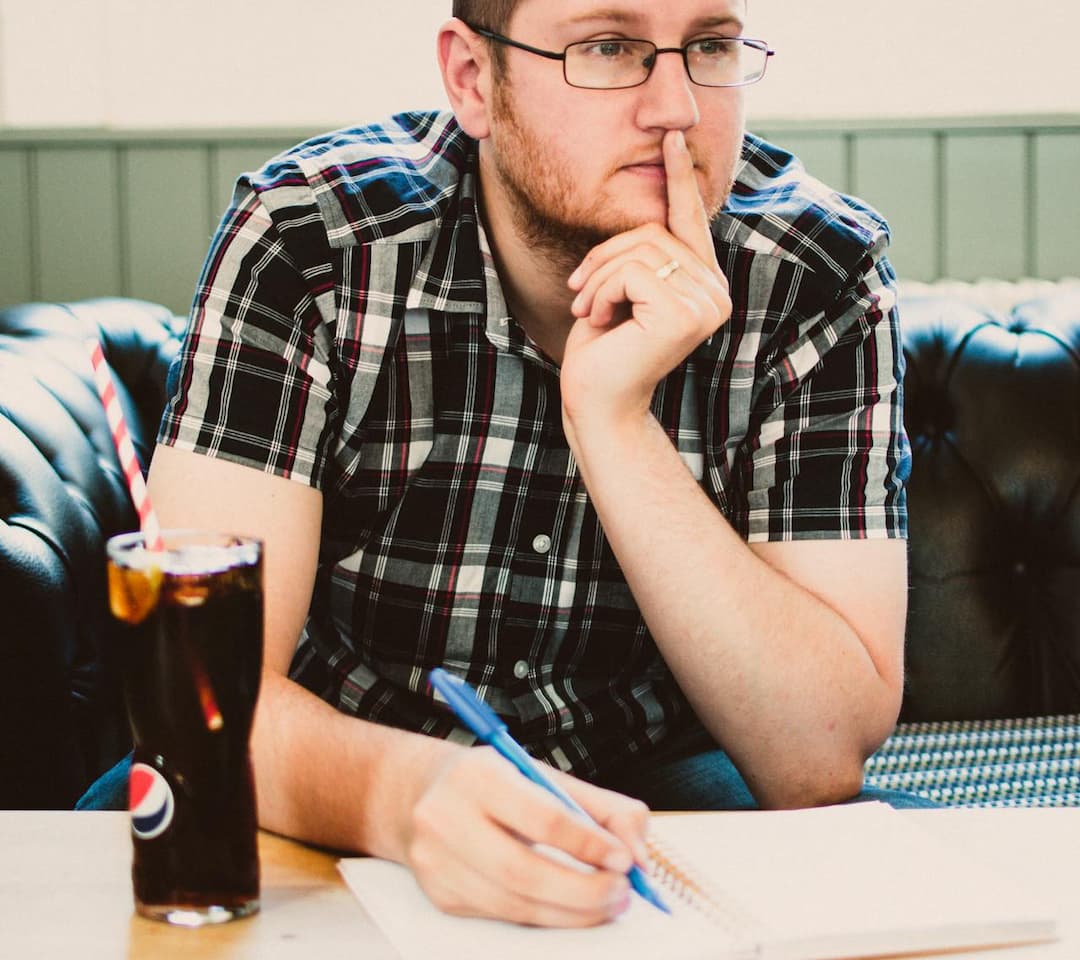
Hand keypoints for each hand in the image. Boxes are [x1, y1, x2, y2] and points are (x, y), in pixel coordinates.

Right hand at [401, 746, 649, 926]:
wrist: (420, 793)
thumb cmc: (493, 782)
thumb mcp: (543, 773)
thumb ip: (601, 807)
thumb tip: (638, 854)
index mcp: (479, 776)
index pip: (541, 818)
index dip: (589, 844)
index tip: (625, 860)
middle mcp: (447, 818)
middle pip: (524, 872)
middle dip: (584, 891)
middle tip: (622, 893)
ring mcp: (437, 862)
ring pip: (514, 904)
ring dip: (571, 913)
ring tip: (606, 904)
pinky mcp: (440, 895)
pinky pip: (503, 916)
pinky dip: (544, 916)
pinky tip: (568, 908)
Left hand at [562, 129, 731, 437]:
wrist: (596, 400)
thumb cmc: (602, 349)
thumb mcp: (620, 290)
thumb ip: (640, 255)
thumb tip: (645, 209)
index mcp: (703, 284)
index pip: (690, 220)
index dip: (680, 177)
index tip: (672, 136)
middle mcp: (715, 292)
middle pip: (654, 230)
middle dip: (605, 257)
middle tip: (581, 294)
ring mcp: (706, 303)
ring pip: (641, 248)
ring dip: (600, 276)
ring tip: (590, 311)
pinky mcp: (685, 313)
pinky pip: (633, 271)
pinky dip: (604, 291)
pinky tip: (601, 320)